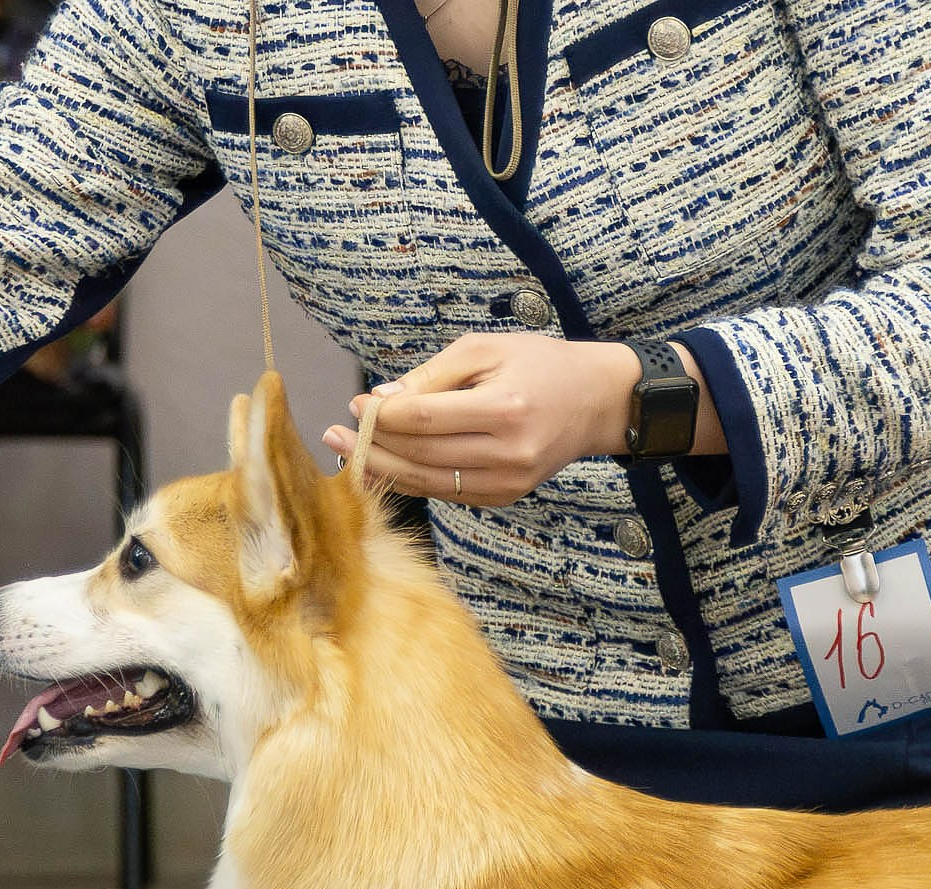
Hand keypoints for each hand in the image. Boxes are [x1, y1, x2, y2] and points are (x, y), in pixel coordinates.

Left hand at [322, 333, 636, 506]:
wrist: (595, 402)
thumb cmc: (539, 364)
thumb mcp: (485, 350)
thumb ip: (431, 376)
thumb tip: (381, 401)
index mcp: (505, 408)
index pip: (425, 419)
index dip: (383, 416)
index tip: (356, 404)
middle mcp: (508, 452)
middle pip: (421, 456)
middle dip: (373, 446)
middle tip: (335, 434)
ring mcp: (509, 481)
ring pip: (429, 482)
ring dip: (383, 470)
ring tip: (348, 454)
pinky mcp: (506, 496)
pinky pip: (447, 493)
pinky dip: (412, 482)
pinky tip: (384, 468)